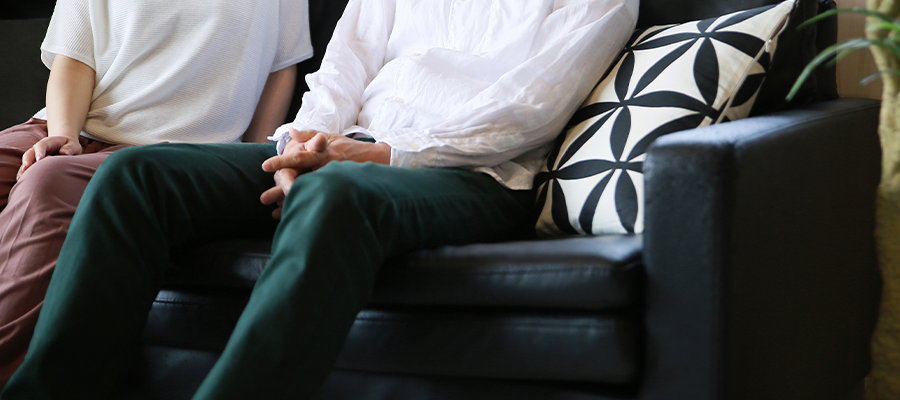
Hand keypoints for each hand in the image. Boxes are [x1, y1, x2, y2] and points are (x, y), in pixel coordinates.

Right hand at [17, 136, 82, 179]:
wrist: (65, 147)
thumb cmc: (70, 147)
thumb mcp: (74, 145)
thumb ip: (70, 148)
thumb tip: (64, 153)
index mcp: (48, 142)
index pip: (42, 145)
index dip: (40, 151)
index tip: (39, 159)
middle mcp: (39, 148)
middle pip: (30, 153)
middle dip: (27, 160)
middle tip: (26, 168)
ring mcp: (35, 156)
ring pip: (26, 161)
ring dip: (23, 169)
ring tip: (20, 177)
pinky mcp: (34, 163)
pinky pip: (27, 168)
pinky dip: (24, 173)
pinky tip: (21, 181)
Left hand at [259, 129, 390, 218]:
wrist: (376, 160)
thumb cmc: (349, 148)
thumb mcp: (331, 137)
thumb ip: (310, 135)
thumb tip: (290, 132)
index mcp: (324, 154)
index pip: (299, 157)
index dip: (282, 162)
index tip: (265, 166)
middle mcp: (328, 168)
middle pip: (301, 180)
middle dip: (281, 189)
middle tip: (263, 198)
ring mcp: (334, 181)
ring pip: (309, 192)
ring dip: (290, 201)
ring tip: (274, 211)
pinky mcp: (339, 191)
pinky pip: (319, 199)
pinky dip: (305, 206)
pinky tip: (293, 214)